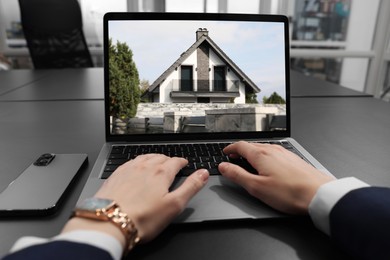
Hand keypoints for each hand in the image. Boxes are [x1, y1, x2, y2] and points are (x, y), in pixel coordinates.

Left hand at [64, 154, 208, 245]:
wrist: (109, 222)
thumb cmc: (142, 218)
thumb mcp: (174, 205)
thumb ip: (191, 187)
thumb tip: (203, 173)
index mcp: (160, 173)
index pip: (175, 161)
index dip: (182, 162)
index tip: (184, 163)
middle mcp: (144, 167)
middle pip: (160, 157)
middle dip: (168, 160)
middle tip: (172, 164)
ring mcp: (128, 170)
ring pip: (144, 157)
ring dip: (153, 158)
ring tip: (156, 162)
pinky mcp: (115, 176)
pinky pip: (129, 162)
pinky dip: (137, 162)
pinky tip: (136, 167)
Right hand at [219, 141, 333, 213]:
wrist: (319, 194)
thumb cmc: (290, 193)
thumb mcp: (256, 187)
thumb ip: (237, 175)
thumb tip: (223, 167)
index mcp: (262, 155)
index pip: (240, 146)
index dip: (230, 148)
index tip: (225, 152)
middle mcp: (274, 150)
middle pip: (252, 145)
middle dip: (240, 150)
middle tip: (233, 155)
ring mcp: (285, 153)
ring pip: (264, 148)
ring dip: (253, 152)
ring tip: (248, 159)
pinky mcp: (294, 159)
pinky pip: (275, 152)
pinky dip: (265, 155)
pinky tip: (268, 164)